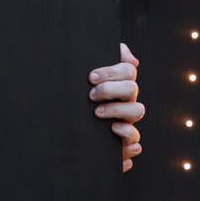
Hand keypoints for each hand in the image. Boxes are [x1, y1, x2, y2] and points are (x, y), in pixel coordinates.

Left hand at [90, 41, 144, 171]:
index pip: (128, 70)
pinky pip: (135, 144)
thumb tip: (131, 59)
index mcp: (119, 83)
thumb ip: (101, 56)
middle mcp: (126, 101)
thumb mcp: (82, 76)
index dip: (112, 72)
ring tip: (97, 113)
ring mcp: (127, 121)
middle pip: (132, 89)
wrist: (62, 131)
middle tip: (91, 95)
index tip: (91, 77)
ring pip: (138, 111)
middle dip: (111, 90)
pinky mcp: (122, 143)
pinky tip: (114, 131)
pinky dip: (128, 138)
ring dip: (118, 110)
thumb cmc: (77, 99)